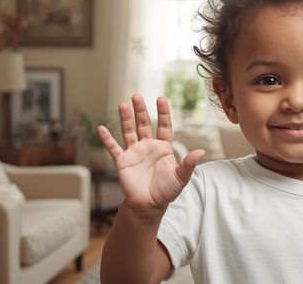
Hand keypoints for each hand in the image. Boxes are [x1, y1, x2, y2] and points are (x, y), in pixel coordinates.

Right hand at [98, 94, 204, 212]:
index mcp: (163, 148)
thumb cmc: (167, 191)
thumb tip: (201, 152)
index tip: (161, 98)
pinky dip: (107, 139)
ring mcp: (134, 153)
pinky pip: (113, 148)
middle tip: (137, 96)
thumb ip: (188, 164)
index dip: (163, 113)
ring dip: (125, 118)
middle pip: (144, 124)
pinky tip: (101, 128)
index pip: (164, 126)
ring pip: (129, 131)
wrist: (149, 206)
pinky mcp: (122, 162)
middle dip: (140, 110)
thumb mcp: (181, 177)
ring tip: (123, 104)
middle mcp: (148, 146)